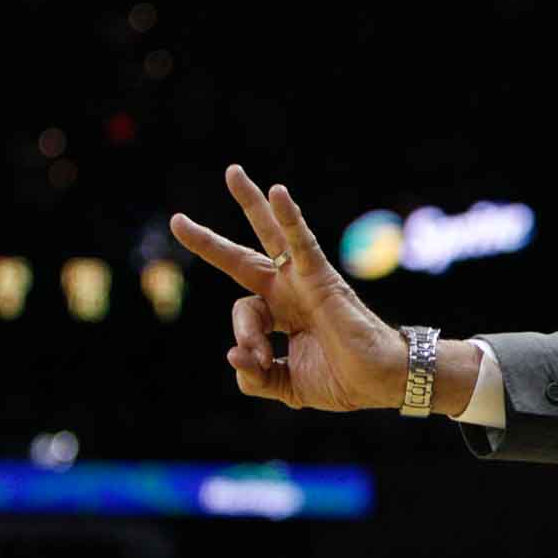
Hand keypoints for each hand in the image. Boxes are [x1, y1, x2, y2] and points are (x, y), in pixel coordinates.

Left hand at [170, 165, 405, 411]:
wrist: (379, 382)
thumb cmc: (343, 381)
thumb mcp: (286, 384)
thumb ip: (255, 376)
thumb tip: (233, 356)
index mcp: (282, 314)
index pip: (244, 313)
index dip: (244, 338)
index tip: (255, 360)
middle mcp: (290, 291)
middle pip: (244, 257)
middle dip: (210, 241)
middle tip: (178, 220)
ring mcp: (304, 280)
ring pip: (271, 236)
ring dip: (251, 204)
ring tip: (232, 173)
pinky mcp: (322, 277)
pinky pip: (302, 242)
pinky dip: (290, 218)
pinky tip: (277, 193)